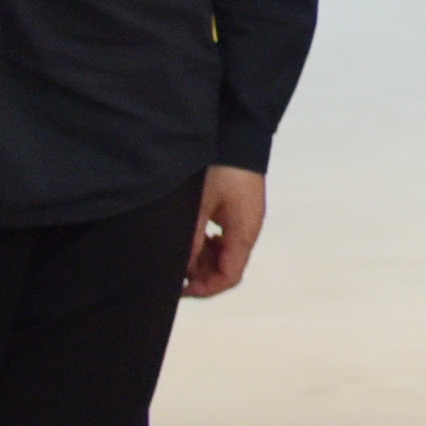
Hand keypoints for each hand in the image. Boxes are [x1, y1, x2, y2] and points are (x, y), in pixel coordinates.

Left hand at [185, 167, 265, 297]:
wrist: (238, 136)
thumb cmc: (222, 169)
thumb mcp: (200, 205)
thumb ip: (192, 239)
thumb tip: (182, 268)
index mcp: (244, 232)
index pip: (229, 276)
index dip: (205, 288)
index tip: (180, 288)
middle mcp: (248, 230)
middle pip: (228, 268)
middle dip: (201, 274)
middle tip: (176, 266)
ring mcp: (245, 220)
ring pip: (225, 254)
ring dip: (203, 258)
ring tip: (182, 248)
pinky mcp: (240, 211)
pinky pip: (225, 238)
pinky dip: (208, 244)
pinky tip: (194, 234)